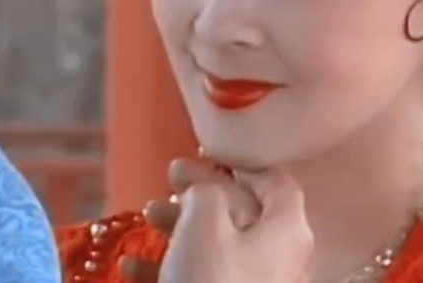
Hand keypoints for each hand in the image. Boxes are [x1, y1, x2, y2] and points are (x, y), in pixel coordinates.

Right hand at [121, 158, 311, 282]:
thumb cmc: (213, 281)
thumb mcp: (204, 222)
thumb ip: (205, 191)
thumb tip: (204, 186)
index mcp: (288, 229)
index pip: (275, 181)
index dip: (241, 162)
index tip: (206, 152)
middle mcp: (282, 259)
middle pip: (244, 214)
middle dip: (201, 194)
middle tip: (169, 179)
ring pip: (220, 248)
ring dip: (182, 228)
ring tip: (147, 216)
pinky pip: (205, 279)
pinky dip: (173, 268)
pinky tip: (135, 268)